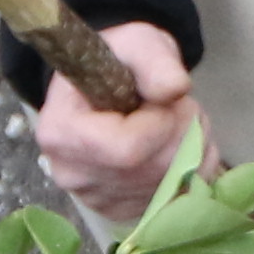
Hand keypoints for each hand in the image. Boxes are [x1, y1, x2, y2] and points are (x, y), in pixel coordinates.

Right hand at [31, 22, 197, 229]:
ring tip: (176, 123)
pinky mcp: (119, 210)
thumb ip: (155, 61)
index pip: (126, 149)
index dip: (161, 124)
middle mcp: (71, 173)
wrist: (104, 84)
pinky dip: (192, 172)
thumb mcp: (137, 43)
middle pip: (151, 169)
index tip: (162, 100)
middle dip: (183, 133)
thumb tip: (174, 90)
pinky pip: (176, 200)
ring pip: (170, 186)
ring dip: (193, 150)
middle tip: (179, 107)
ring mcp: (95, 198)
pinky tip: (176, 147)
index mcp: (61, 132)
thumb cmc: (117, 62)